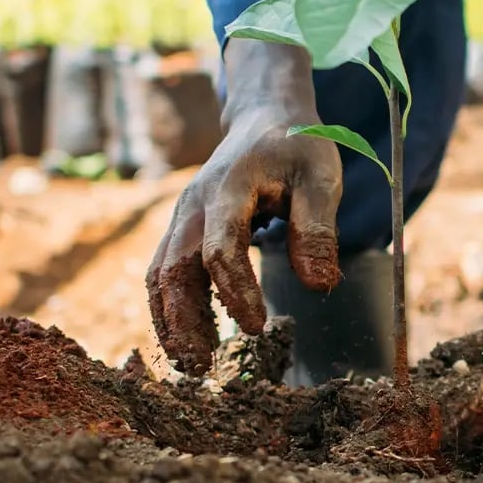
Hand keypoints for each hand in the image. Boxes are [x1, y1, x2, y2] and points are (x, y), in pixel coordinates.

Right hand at [146, 42, 341, 374]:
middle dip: (184, 319)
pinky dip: (170, 307)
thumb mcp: (321, 179)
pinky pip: (165, 271)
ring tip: (192, 363)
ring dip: (170, 319)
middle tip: (203, 365)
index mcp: (230, 188)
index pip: (221, 247)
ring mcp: (183, 216)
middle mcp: (195, 204)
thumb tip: (319, 286)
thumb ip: (318, 230)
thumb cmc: (298, 148)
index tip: (258, 327)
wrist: (266, 117)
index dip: (235, 291)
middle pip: (175, 267)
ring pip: (161, 273)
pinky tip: (189, 339)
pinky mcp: (183, 229)